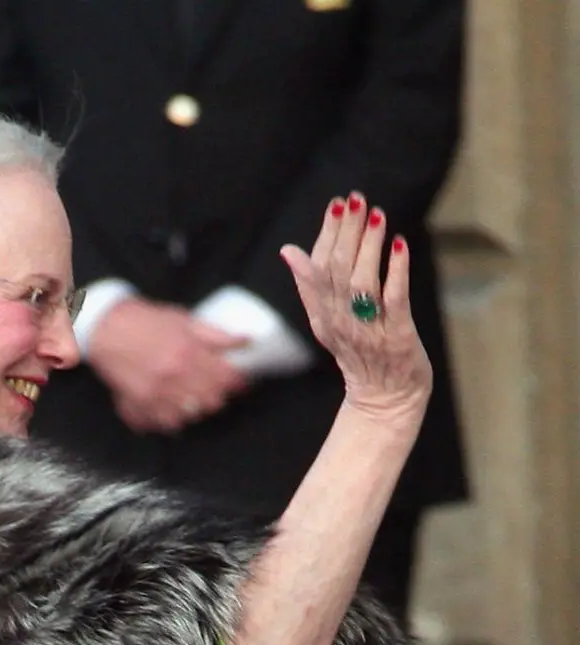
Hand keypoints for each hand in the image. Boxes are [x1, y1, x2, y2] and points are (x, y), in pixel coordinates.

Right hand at [87, 297, 249, 432]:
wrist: (105, 328)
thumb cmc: (145, 322)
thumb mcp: (184, 319)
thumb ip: (216, 334)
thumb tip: (245, 341)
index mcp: (188, 353)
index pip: (226, 379)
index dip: (237, 382)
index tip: (238, 382)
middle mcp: (173, 377)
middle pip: (212, 402)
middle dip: (217, 396)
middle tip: (213, 388)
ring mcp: (155, 395)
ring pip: (190, 416)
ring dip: (195, 409)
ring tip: (190, 397)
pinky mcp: (138, 405)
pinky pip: (162, 424)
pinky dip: (170, 420)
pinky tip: (170, 408)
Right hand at [281, 192, 431, 427]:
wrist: (385, 400)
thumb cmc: (359, 355)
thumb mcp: (326, 322)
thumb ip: (308, 287)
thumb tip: (288, 250)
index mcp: (321, 315)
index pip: (317, 269)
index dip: (326, 235)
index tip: (335, 206)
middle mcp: (340, 321)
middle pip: (337, 270)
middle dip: (346, 231)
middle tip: (355, 200)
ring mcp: (369, 330)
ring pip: (362, 282)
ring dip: (368, 246)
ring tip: (377, 215)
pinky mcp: (398, 337)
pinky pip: (395, 300)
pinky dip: (396, 271)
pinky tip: (400, 246)